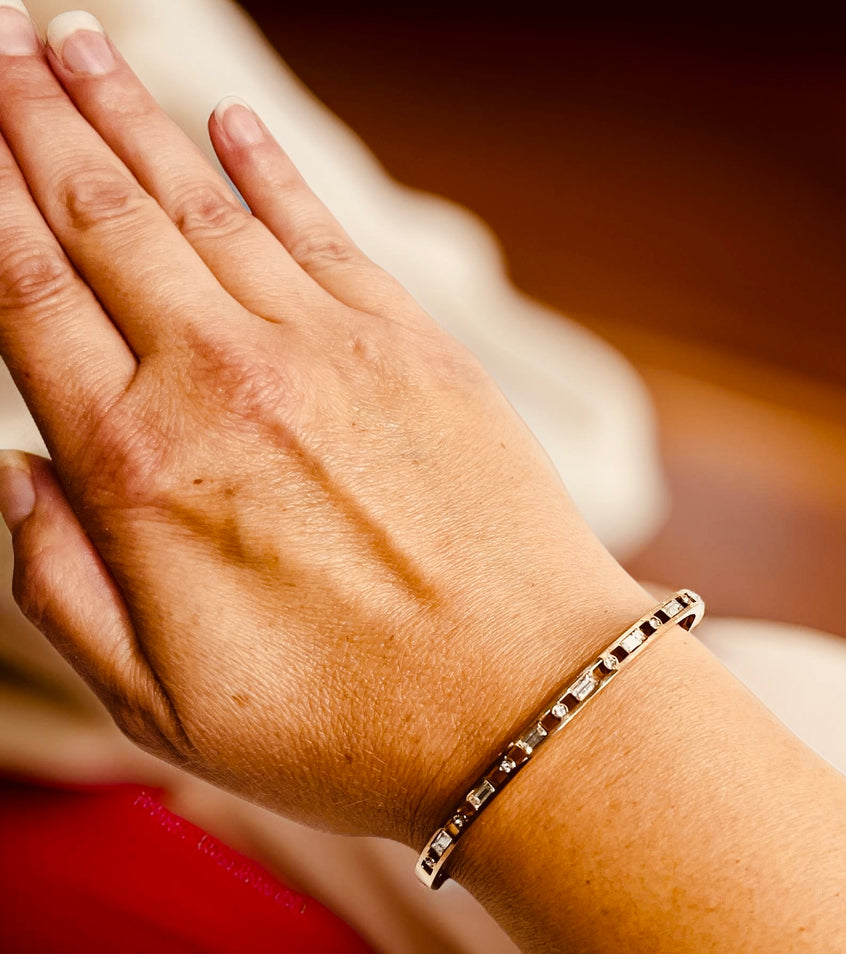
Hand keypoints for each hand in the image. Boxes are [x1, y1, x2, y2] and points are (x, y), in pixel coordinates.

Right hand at [0, 6, 648, 843]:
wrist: (526, 703)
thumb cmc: (350, 725)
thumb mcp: (162, 707)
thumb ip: (63, 585)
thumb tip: (17, 473)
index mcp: (140, 470)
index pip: (29, 297)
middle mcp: (224, 382)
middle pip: (103, 219)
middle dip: (38, 121)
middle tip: (1, 45)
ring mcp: (328, 351)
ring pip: (202, 202)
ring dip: (131, 115)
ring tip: (76, 44)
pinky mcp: (416, 347)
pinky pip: (320, 231)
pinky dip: (268, 168)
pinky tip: (227, 121)